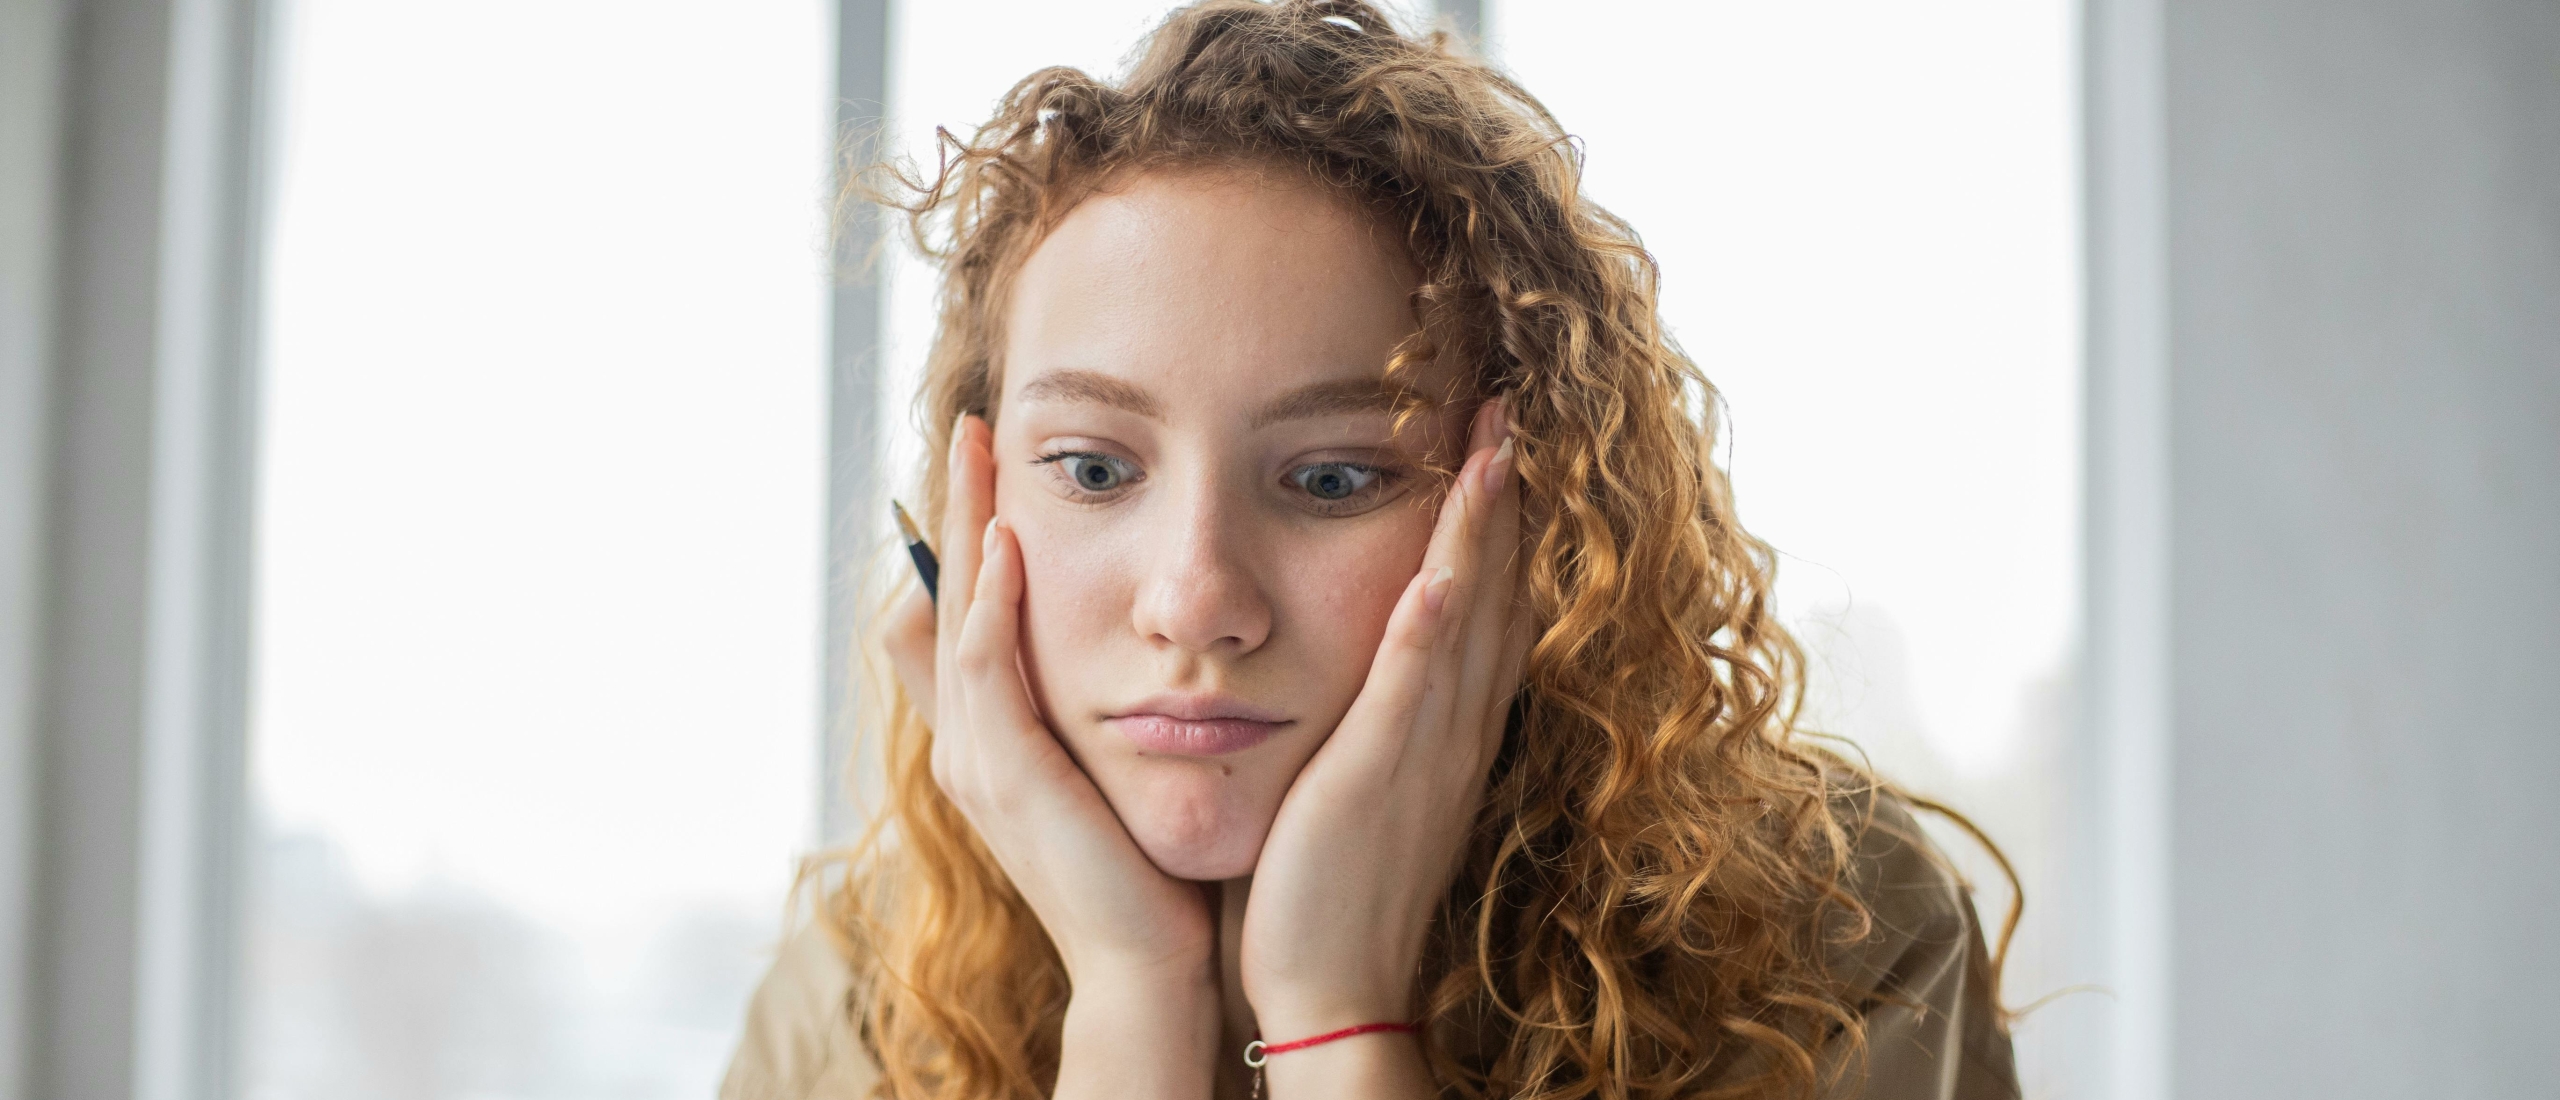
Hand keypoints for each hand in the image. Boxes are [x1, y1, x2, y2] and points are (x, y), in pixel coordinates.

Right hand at [881, 415, 1220, 1098]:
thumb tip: (1129, 642)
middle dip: (957, 508)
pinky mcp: (1007, 779)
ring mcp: (978, 761)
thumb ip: (1109, 706)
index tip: (994, 453)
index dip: (970, 530)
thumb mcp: (1119, 767)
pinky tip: (1011, 552)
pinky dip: (991, 608)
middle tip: (971, 425)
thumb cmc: (1150, 866)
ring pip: (956, 618)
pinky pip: (985, 673)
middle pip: (943, 596)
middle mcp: (969, 741)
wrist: (1153, 964)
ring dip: (967, 531)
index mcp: (993, 735)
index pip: (963, 609)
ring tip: (980, 455)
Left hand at [1239, 400, 1530, 1060]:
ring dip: (1483, 528)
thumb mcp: (1362, 787)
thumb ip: (1370, 723)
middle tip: (1509, 406)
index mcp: (1445, 732)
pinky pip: (1414, 687)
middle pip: (1495, 593)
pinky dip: (1434, 624)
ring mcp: (1425, 751)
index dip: (1494, 526)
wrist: (1332, 991)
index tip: (1495, 446)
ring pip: (1468, 618)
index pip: (1484, 608)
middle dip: (1504, 499)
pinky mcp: (1379, 777)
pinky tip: (1444, 565)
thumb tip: (1354, 667)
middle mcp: (1453, 731)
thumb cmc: (1329, 893)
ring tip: (1494, 440)